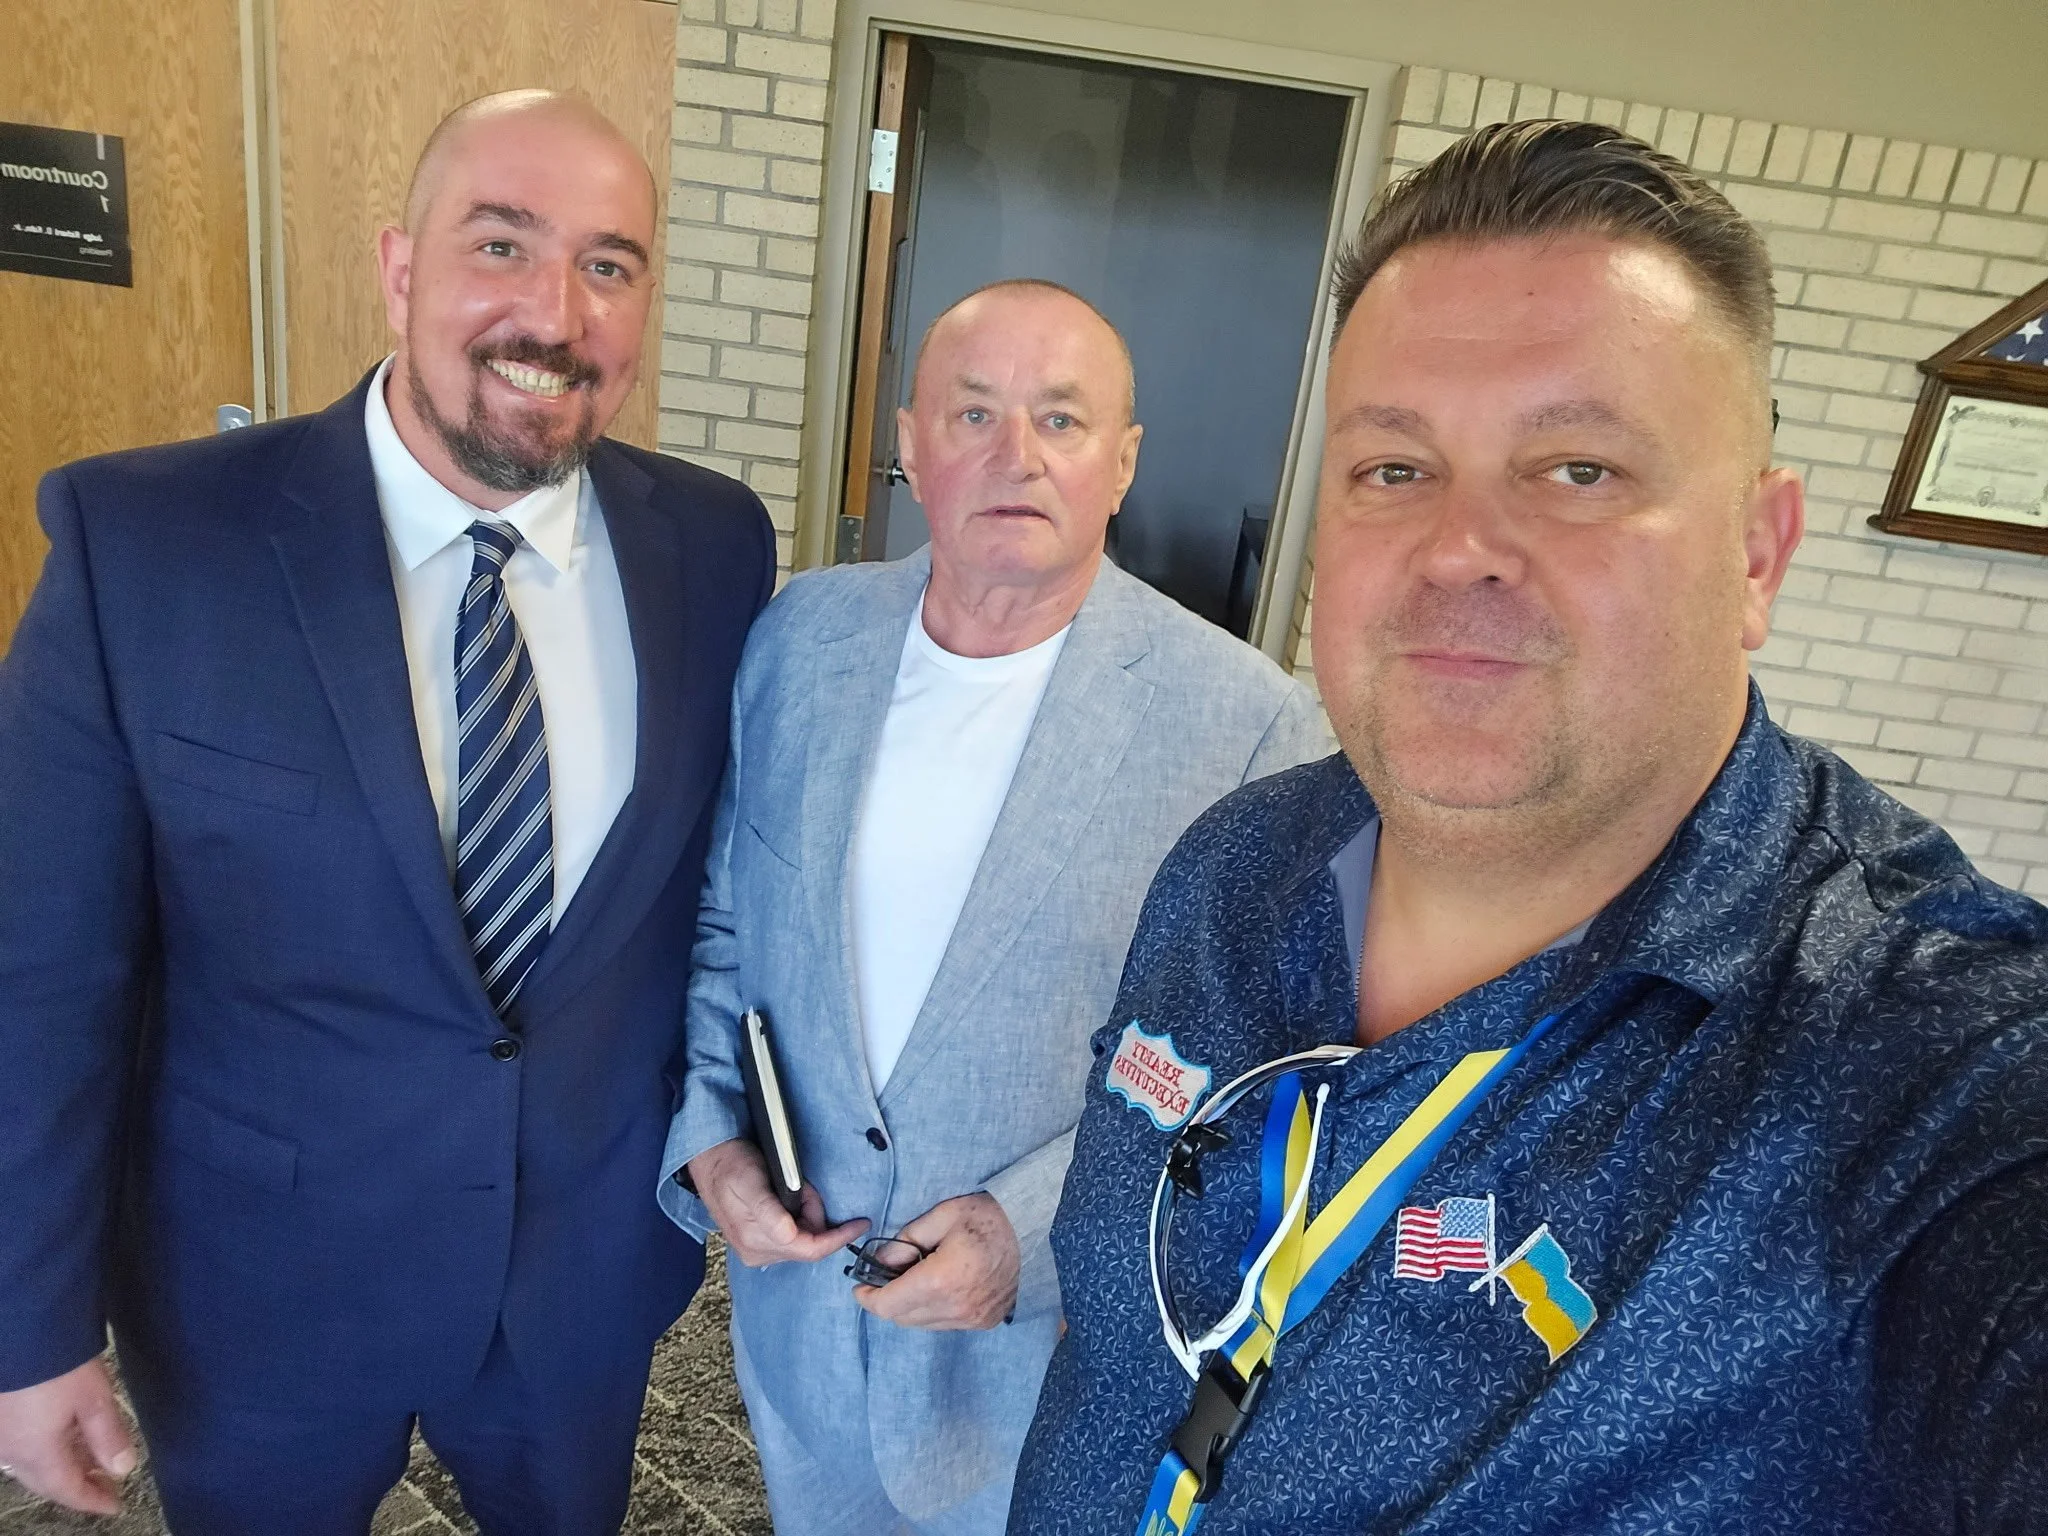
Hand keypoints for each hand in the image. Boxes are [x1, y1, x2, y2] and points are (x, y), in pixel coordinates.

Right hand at [0, 1357, 136, 1515]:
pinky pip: (22, 1445)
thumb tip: (123, 1470)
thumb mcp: (93, 1398)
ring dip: (62, 1466)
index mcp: (35, 1453)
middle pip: (46, 1480)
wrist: (15, 1328)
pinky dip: (47, 1449)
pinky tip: (64, 1437)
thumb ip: (108, 1436)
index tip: (115, 1506)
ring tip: (93, 1462)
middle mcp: (10, 1451)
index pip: (65, 1490)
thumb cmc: (57, 1364)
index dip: (92, 1501)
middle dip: (77, 1486)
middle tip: (106, 1486)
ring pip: (32, 1463)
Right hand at [688, 1137, 867, 1267]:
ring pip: (804, 1240)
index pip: (809, 1250)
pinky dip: (801, 1218)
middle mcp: (756, 1253)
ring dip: (808, 1214)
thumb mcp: (749, 1180)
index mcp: (755, 1241)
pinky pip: (794, 1238)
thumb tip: (787, 1235)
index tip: (861, 1223)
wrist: (710, 1161)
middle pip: (809, 1244)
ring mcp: (757, 1251)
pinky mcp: (758, 1244)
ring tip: (793, 1189)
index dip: (837, 1238)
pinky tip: (790, 1200)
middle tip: (803, 1187)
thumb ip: (767, 1210)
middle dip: (816, 1216)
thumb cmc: (731, 1165)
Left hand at [854, 1192, 1019, 1330]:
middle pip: (902, 1318)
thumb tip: (878, 1264)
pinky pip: (944, 1324)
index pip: (889, 1305)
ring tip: (912, 1279)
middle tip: (885, 1276)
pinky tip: (937, 1286)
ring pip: (922, 1324)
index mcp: (941, 1280)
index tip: (859, 1285)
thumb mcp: (941, 1216)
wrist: (1036, 1229)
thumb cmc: (987, 1216)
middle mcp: (956, 1308)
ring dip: (908, 1307)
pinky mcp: (985, 1322)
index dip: (867, 1298)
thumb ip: (904, 1242)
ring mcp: (973, 1320)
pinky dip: (931, 1310)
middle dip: (886, 1300)